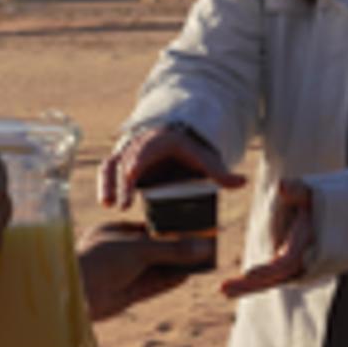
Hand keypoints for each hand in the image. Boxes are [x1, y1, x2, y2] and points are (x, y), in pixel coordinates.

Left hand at [76, 221, 213, 320]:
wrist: (75, 295)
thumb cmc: (99, 261)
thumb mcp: (139, 249)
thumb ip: (172, 249)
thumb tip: (202, 246)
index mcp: (112, 232)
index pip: (147, 228)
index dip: (170, 228)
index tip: (190, 227)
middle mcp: (117, 252)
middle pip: (154, 249)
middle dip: (177, 248)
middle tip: (202, 244)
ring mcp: (121, 274)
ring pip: (155, 268)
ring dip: (177, 265)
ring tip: (201, 261)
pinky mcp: (125, 294)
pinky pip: (152, 285)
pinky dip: (169, 281)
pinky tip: (187, 276)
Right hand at [99, 125, 244, 209]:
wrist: (175, 141)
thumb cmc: (191, 152)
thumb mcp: (206, 160)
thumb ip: (220, 172)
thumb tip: (242, 182)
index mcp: (161, 141)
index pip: (146, 148)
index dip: (137, 159)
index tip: (131, 173)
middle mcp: (140, 144)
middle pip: (126, 160)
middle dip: (123, 182)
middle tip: (124, 204)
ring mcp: (128, 153)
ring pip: (112, 165)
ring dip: (108, 184)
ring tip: (109, 205)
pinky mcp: (120, 164)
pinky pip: (107, 171)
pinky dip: (105, 185)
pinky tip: (106, 204)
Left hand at [220, 179, 313, 298]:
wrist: (322, 216)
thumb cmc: (309, 200)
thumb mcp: (306, 191)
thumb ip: (296, 190)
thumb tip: (283, 187)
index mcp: (306, 241)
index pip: (287, 261)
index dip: (268, 269)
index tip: (247, 273)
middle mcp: (303, 260)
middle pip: (275, 277)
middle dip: (250, 284)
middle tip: (223, 288)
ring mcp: (295, 268)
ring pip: (270, 282)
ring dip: (246, 288)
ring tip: (222, 290)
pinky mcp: (285, 270)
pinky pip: (268, 280)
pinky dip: (249, 286)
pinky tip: (228, 291)